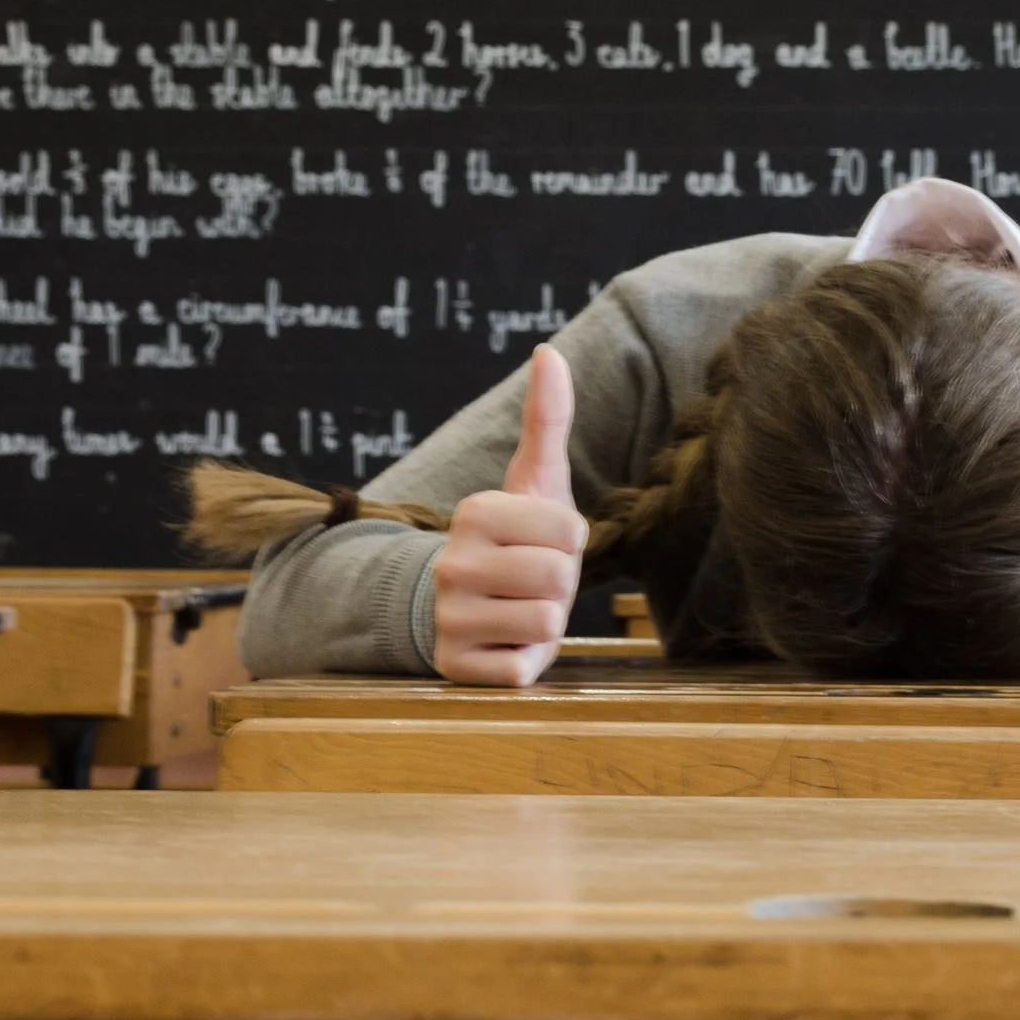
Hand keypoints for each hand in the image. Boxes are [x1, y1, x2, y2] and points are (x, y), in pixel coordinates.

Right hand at [432, 344, 585, 686]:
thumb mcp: (533, 481)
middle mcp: (452, 564)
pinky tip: (503, 644)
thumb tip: (550, 351)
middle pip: (561, 579)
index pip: (571, 532)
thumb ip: (547, 419)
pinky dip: (526, 661)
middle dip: (560, 586)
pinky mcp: (455, 668)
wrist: (460, 608)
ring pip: (547, 623)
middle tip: (531, 582)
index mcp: (475, 513)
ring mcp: (448, 619)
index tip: (541, 544)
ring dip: (545, 625)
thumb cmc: (514, 541)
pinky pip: (523, 668)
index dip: (569, 543)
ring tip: (519, 612)